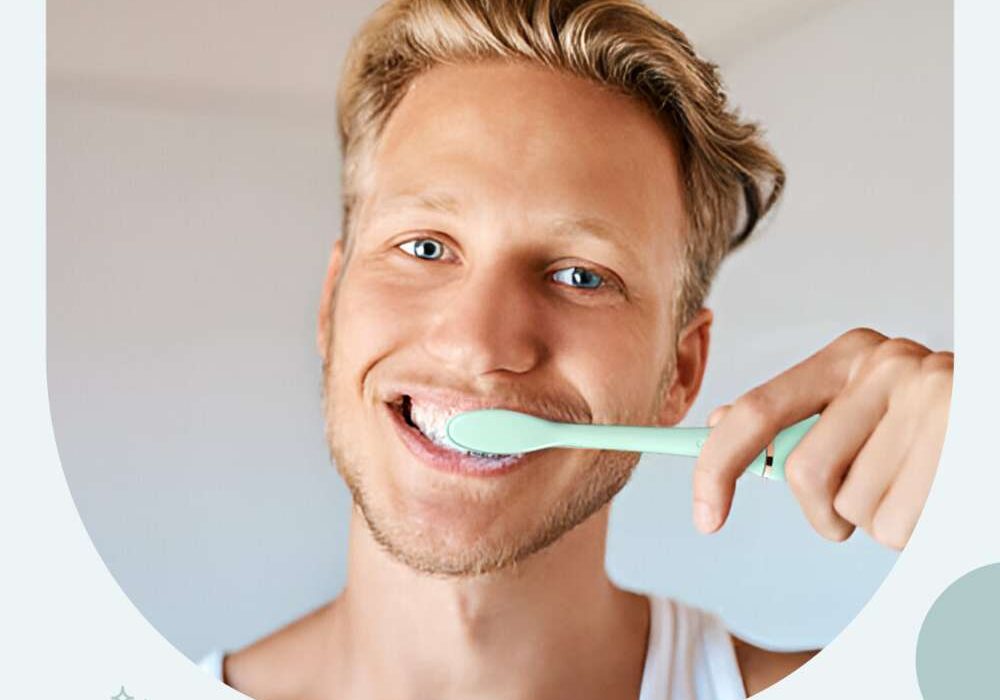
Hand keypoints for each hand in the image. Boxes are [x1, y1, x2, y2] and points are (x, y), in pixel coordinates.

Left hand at [691, 328, 952, 549]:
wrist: (999, 413)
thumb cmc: (936, 427)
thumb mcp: (864, 405)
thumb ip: (799, 415)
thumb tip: (722, 424)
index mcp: (851, 354)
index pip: (758, 412)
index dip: (716, 466)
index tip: (704, 518)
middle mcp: (887, 366)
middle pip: (805, 476)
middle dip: (828, 512)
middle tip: (866, 503)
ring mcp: (931, 400)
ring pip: (857, 510)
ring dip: (884, 521)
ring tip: (923, 485)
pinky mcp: (962, 442)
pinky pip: (901, 527)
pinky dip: (916, 532)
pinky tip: (941, 495)